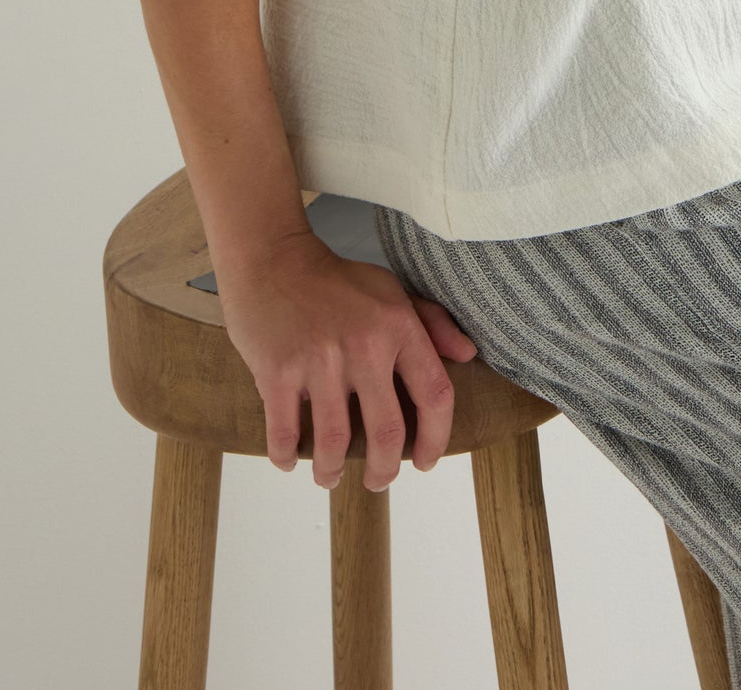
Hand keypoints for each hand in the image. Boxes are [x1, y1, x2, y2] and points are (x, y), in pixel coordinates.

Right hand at [215, 227, 480, 490]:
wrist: (273, 259)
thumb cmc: (336, 281)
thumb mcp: (392, 291)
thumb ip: (433, 323)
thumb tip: (467, 356)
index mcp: (398, 326)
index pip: (435, 395)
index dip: (435, 439)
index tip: (425, 461)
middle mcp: (365, 346)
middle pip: (387, 433)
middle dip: (384, 471)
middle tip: (378, 481)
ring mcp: (320, 361)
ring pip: (334, 444)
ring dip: (331, 471)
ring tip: (329, 476)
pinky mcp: (278, 373)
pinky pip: (286, 435)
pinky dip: (288, 457)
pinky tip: (290, 460)